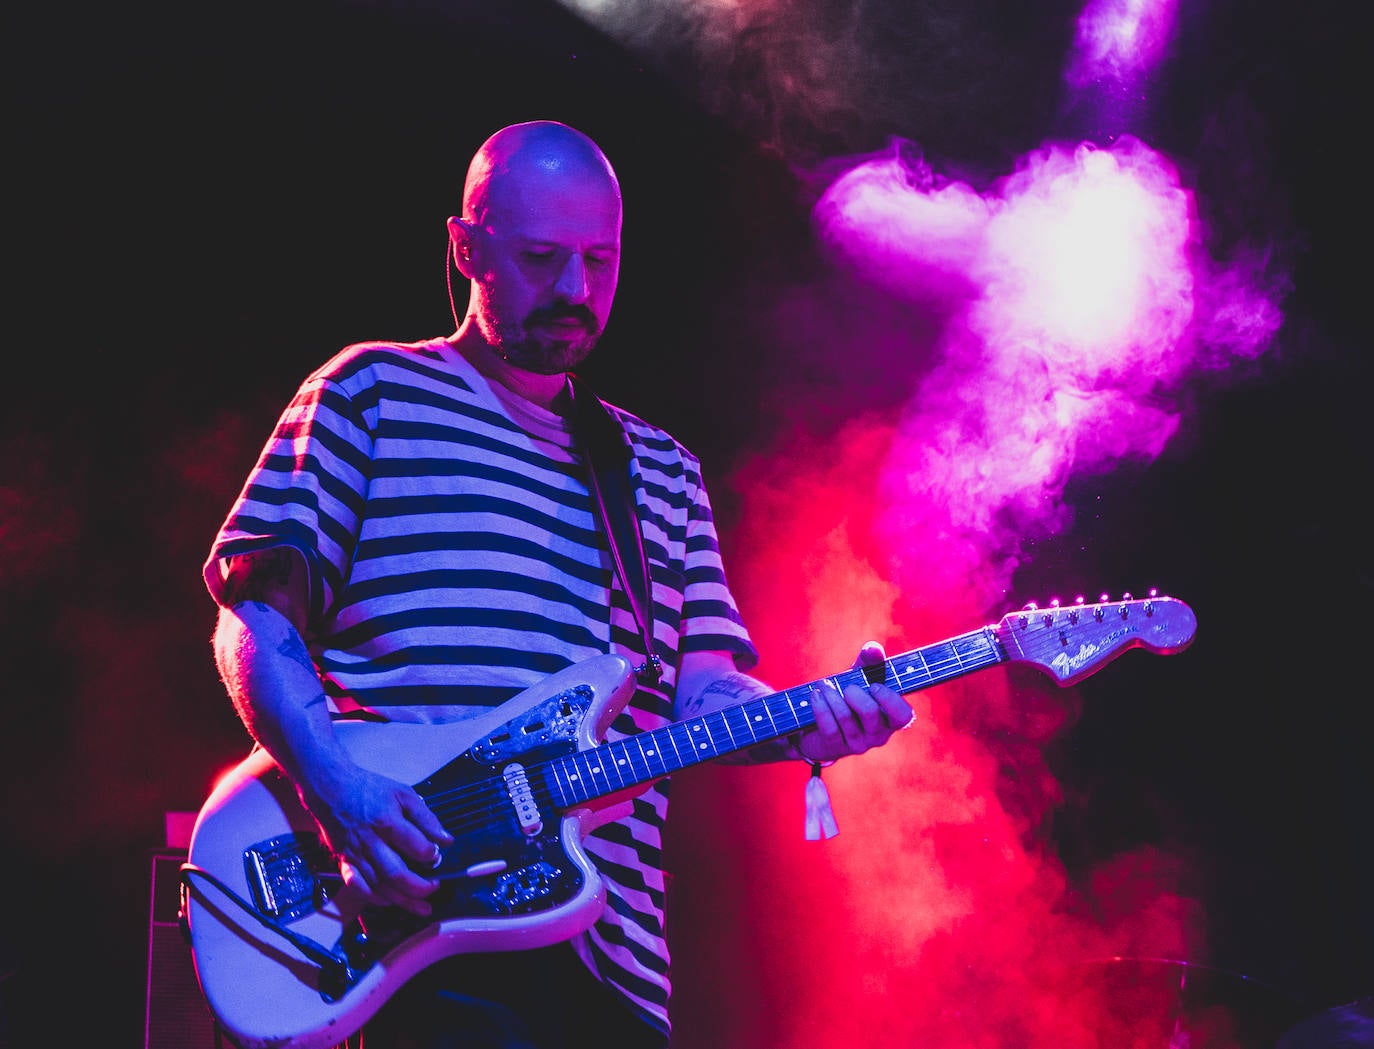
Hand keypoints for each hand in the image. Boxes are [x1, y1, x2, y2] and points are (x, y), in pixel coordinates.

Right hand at [302, 766, 453, 916]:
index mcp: (387, 822)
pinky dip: (373, 897)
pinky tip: (388, 901)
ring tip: (422, 907)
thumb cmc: (369, 789)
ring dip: (402, 900)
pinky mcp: (344, 861)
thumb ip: (426, 817)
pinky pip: (357, 886)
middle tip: (435, 887)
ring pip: (379, 885)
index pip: (415, 847)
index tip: (437, 856)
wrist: (330, 788)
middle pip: (396, 874)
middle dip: (420, 887)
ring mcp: (355, 855)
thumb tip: (446, 840)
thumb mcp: (403, 794)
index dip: (431, 855)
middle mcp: (370, 842)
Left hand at [798, 641, 912, 763]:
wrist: (819, 725)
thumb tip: (874, 648)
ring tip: (823, 685)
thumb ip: (870, 662)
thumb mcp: (860, 678)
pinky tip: (815, 695)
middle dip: (854, 693)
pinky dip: (820, 707)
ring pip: (846, 718)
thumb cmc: (849, 697)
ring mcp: (857, 745)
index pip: (903, 715)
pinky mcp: (836, 748)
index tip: (874, 685)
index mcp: (890, 719)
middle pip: (870, 713)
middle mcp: (878, 735)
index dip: (890, 700)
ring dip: (832, 696)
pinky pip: (829, 728)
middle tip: (846, 686)